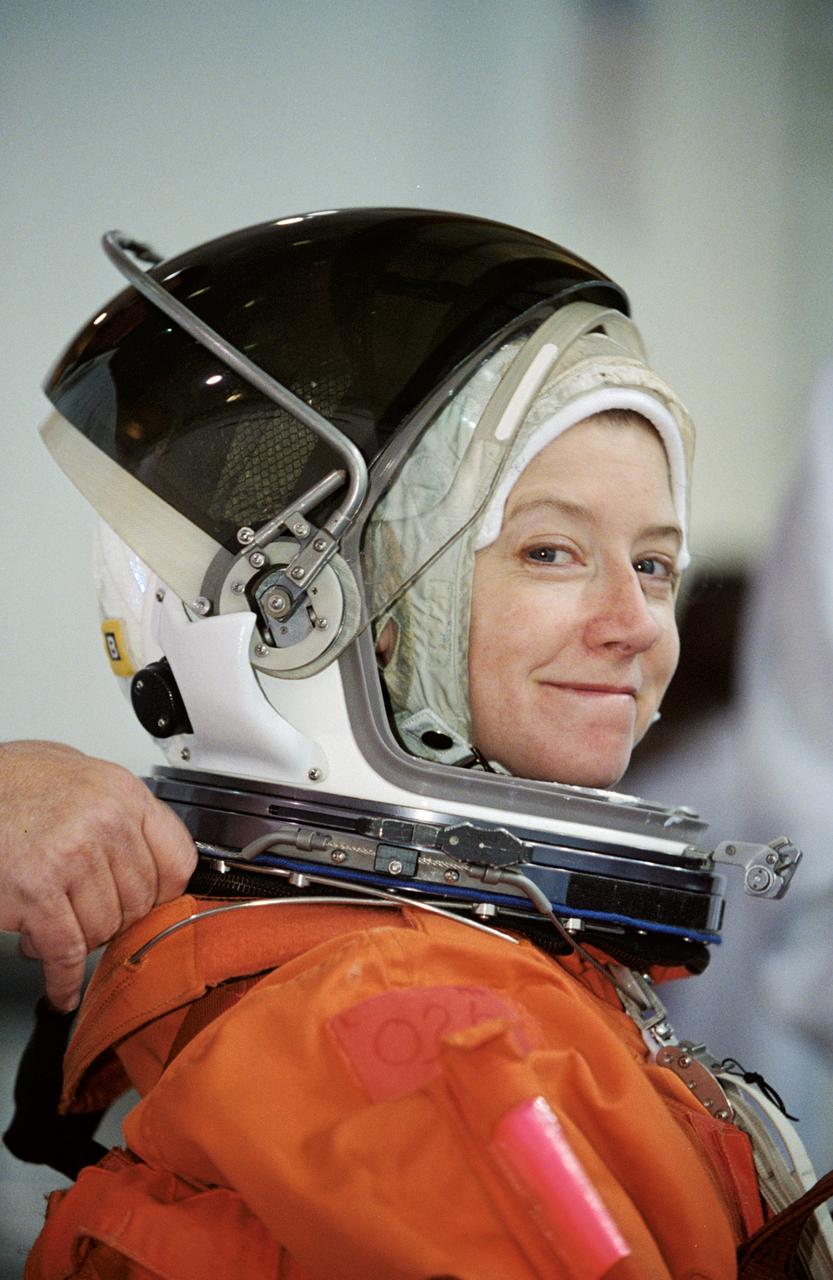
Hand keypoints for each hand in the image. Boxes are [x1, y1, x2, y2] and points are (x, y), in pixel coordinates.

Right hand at [0, 740, 196, 1009]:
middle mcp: (104, 822)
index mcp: (122, 793)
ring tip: (55, 923)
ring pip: (103, 930)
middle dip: (112, 919)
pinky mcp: (36, 891)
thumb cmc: (12, 784)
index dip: (164, 894)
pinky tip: (61, 986)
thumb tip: (146, 855)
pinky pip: (66, 951)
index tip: (152, 906)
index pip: (177, 860)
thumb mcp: (82, 778)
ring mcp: (72, 856)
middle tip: (86, 914)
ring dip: (78, 939)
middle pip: (139, 902)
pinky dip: (62, 978)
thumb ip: (118, 814)